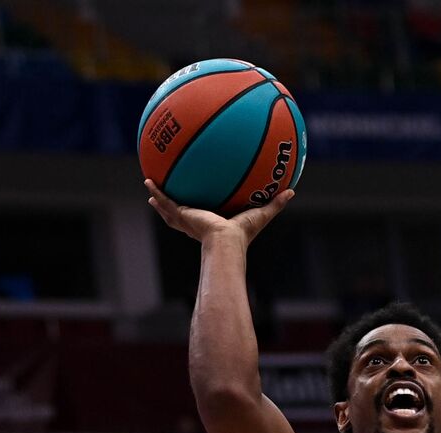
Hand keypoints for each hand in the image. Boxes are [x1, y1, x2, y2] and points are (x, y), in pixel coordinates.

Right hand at [145, 178, 292, 246]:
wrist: (227, 242)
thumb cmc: (244, 234)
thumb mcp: (261, 213)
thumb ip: (276, 203)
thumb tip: (292, 191)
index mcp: (213, 225)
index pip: (205, 217)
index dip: (201, 211)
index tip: (197, 204)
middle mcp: (198, 223)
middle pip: (183, 214)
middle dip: (175, 207)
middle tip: (167, 198)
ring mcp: (188, 220)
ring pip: (170, 210)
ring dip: (160, 202)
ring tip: (150, 191)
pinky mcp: (182, 216)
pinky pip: (166, 202)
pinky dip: (157, 193)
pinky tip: (148, 182)